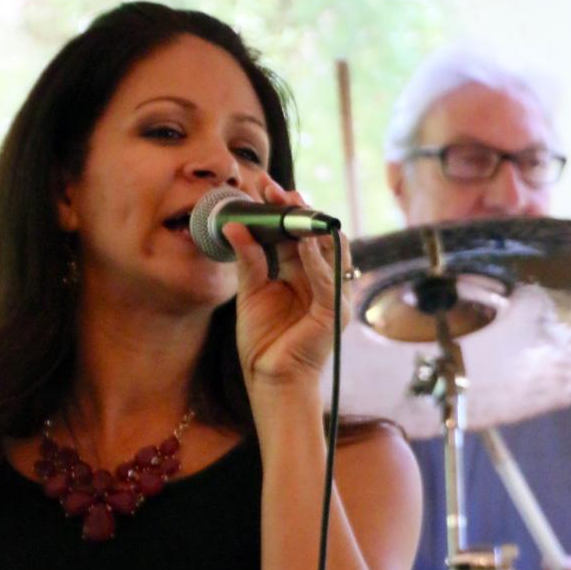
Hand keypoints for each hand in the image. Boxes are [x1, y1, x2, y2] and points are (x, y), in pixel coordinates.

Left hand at [224, 179, 350, 392]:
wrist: (270, 381)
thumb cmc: (264, 343)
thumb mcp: (251, 293)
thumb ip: (249, 261)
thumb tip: (234, 226)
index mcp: (304, 274)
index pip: (298, 233)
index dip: (283, 210)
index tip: (263, 187)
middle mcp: (323, 280)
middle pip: (317, 235)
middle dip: (297, 210)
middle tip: (274, 190)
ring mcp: (334, 296)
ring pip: (331, 250)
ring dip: (310, 226)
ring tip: (289, 205)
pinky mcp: (335, 313)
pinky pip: (329, 280)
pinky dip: (317, 260)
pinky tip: (301, 242)